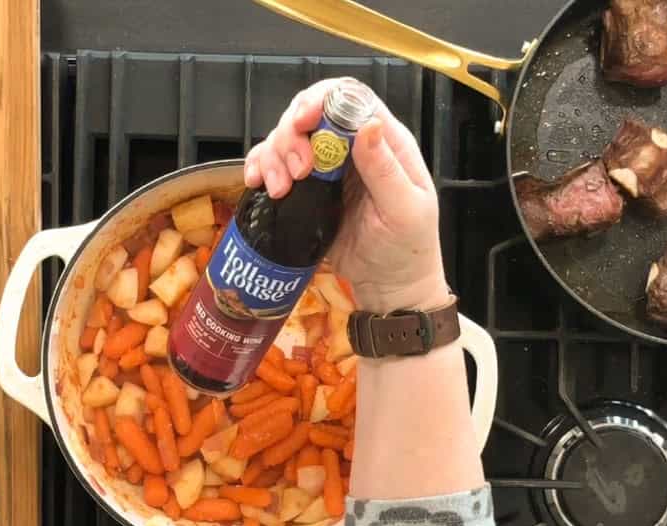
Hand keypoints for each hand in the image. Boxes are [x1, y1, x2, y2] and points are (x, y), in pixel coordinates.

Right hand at [244, 79, 449, 312]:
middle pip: (311, 113)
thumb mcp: (404, 210)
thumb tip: (368, 125)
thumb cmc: (407, 247)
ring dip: (275, 156)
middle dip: (292, 135)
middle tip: (296, 172)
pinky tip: (259, 184)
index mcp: (384, 143)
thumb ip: (385, 169)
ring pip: (288, 137)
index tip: (302, 121)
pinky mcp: (307, 190)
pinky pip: (276, 165)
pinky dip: (261, 167)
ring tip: (281, 189)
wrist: (389, 285)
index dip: (322, 100)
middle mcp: (352, 148)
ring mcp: (327, 168)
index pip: (351, 99)